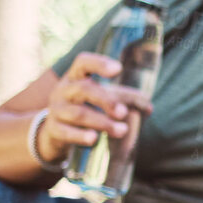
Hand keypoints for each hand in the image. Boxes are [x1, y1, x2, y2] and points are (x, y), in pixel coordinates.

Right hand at [36, 52, 154, 162]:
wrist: (54, 132)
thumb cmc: (84, 108)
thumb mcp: (99, 99)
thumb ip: (123, 100)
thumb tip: (148, 108)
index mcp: (76, 76)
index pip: (83, 62)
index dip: (99, 63)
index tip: (118, 69)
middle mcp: (64, 90)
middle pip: (84, 89)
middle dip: (106, 100)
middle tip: (123, 112)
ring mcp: (57, 110)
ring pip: (79, 114)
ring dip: (102, 122)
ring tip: (122, 131)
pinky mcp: (53, 130)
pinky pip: (66, 132)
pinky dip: (80, 136)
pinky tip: (94, 139)